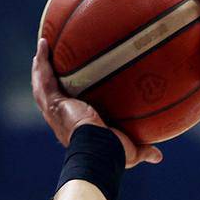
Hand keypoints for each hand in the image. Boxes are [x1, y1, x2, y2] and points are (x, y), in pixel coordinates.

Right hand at [31, 40, 161, 167]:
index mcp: (74, 126)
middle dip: (48, 77)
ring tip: (43, 46)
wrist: (98, 148)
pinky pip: (44, 76)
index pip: (68, 108)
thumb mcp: (131, 151)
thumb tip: (159, 156)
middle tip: (49, 61)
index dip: (66, 97)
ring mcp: (54, 109)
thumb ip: (143, 149)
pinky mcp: (53, 101)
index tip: (69, 86)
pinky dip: (42, 60)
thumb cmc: (113, 152)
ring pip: (42, 82)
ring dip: (40, 65)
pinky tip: (43, 43)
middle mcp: (60, 116)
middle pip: (49, 92)